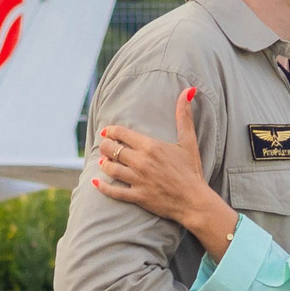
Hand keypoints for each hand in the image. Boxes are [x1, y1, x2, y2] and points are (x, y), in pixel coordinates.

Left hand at [92, 87, 240, 253]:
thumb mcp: (189, 141)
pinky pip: (113, 191)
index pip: (122, 134)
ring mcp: (137, 180)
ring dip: (103, 163)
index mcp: (151, 146)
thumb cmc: (191, 170)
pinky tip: (95, 182)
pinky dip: (102, 187)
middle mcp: (141, 162)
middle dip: (105, 147)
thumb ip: (184, 116)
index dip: (111, 131)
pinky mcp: (136, 196)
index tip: (107, 131)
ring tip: (102, 161)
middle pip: (112, 150)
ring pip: (110, 168)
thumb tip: (189, 90)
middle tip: (104, 146)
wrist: (194, 200)